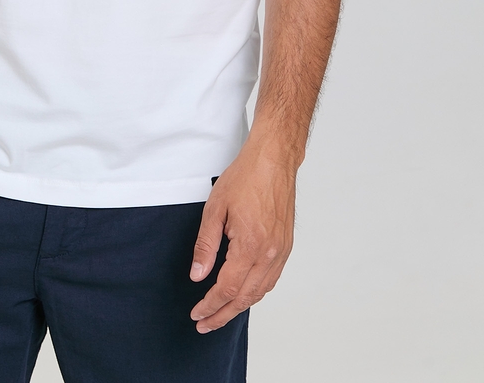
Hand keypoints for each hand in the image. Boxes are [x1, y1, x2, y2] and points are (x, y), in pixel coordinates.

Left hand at [189, 140, 296, 332]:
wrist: (274, 160)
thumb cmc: (245, 178)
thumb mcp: (215, 208)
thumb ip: (206, 245)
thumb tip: (198, 275)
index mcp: (250, 246)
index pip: (227, 288)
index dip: (210, 305)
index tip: (197, 314)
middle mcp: (270, 254)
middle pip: (245, 298)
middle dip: (223, 314)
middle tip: (205, 324)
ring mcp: (281, 251)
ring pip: (260, 291)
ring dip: (240, 306)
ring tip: (221, 313)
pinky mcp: (286, 246)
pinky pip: (271, 279)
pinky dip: (256, 292)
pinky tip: (244, 293)